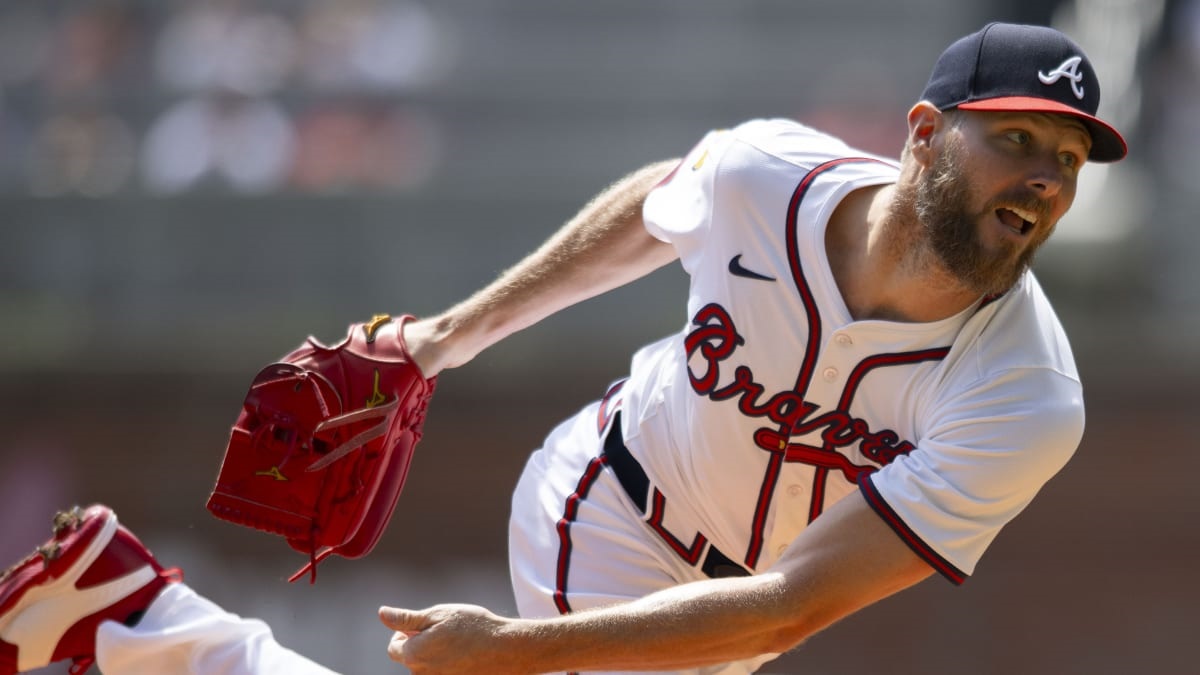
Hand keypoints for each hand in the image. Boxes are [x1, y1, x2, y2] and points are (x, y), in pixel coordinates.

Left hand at [379, 603, 526, 674]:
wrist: (505, 648)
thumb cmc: (472, 627)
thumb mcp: (438, 615)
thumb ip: (406, 619)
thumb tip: (382, 614)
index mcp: (414, 654)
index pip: (393, 648)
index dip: (405, 634)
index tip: (425, 625)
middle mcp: (422, 674)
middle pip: (410, 659)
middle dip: (420, 645)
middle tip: (445, 631)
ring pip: (427, 668)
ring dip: (434, 656)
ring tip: (457, 643)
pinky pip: (442, 673)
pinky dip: (449, 665)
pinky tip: (464, 655)